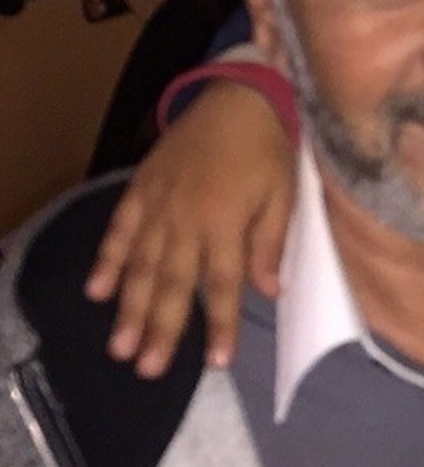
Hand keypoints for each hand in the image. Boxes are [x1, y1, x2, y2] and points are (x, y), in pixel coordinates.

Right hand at [84, 82, 297, 374]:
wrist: (239, 97)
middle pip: (173, 283)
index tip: (217, 363)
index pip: (223, 283)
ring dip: (129, 307)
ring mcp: (157, 204)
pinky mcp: (140, 190)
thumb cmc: (269, 150)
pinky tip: (96, 292)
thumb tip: (270, 293)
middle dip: (161, 329)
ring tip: (120, 346)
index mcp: (226, 221)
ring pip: (140, 265)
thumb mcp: (284, 194)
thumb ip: (270, 244)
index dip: (221, 324)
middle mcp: (186, 218)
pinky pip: (119, 231)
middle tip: (148, 369)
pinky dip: (106, 261)